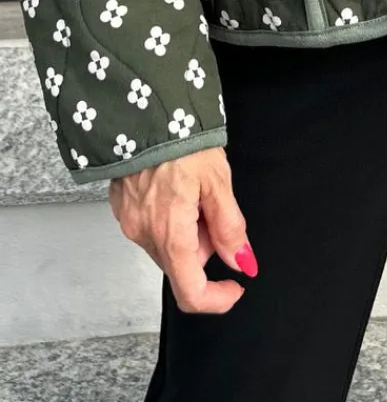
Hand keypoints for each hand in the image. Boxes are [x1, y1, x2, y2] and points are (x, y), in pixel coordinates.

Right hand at [108, 147, 256, 313]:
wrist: (144, 111)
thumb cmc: (181, 140)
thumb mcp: (217, 181)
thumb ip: (230, 227)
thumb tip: (241, 262)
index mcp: (171, 234)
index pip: (191, 293)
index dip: (218, 299)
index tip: (236, 285)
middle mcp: (144, 235)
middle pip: (182, 264)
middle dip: (205, 244)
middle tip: (213, 204)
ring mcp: (129, 222)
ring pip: (167, 245)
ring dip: (186, 229)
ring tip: (193, 187)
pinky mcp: (121, 208)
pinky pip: (151, 227)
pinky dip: (168, 217)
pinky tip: (174, 185)